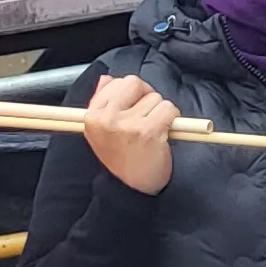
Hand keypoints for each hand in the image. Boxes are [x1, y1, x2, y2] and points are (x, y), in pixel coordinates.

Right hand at [83, 75, 178, 196]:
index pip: (115, 82)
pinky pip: (168, 108)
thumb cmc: (120, 157)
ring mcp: (127, 124)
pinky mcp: (148, 131)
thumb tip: (107, 78)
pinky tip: (163, 134)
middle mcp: (107, 118)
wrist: (129, 187)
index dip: (131, 92)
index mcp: (92, 116)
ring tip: (153, 130)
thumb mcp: (102, 130)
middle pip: (134, 83)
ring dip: (160, 111)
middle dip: (146, 95)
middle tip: (148, 115)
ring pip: (155, 98)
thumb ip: (103, 102)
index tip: (135, 106)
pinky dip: (172, 118)